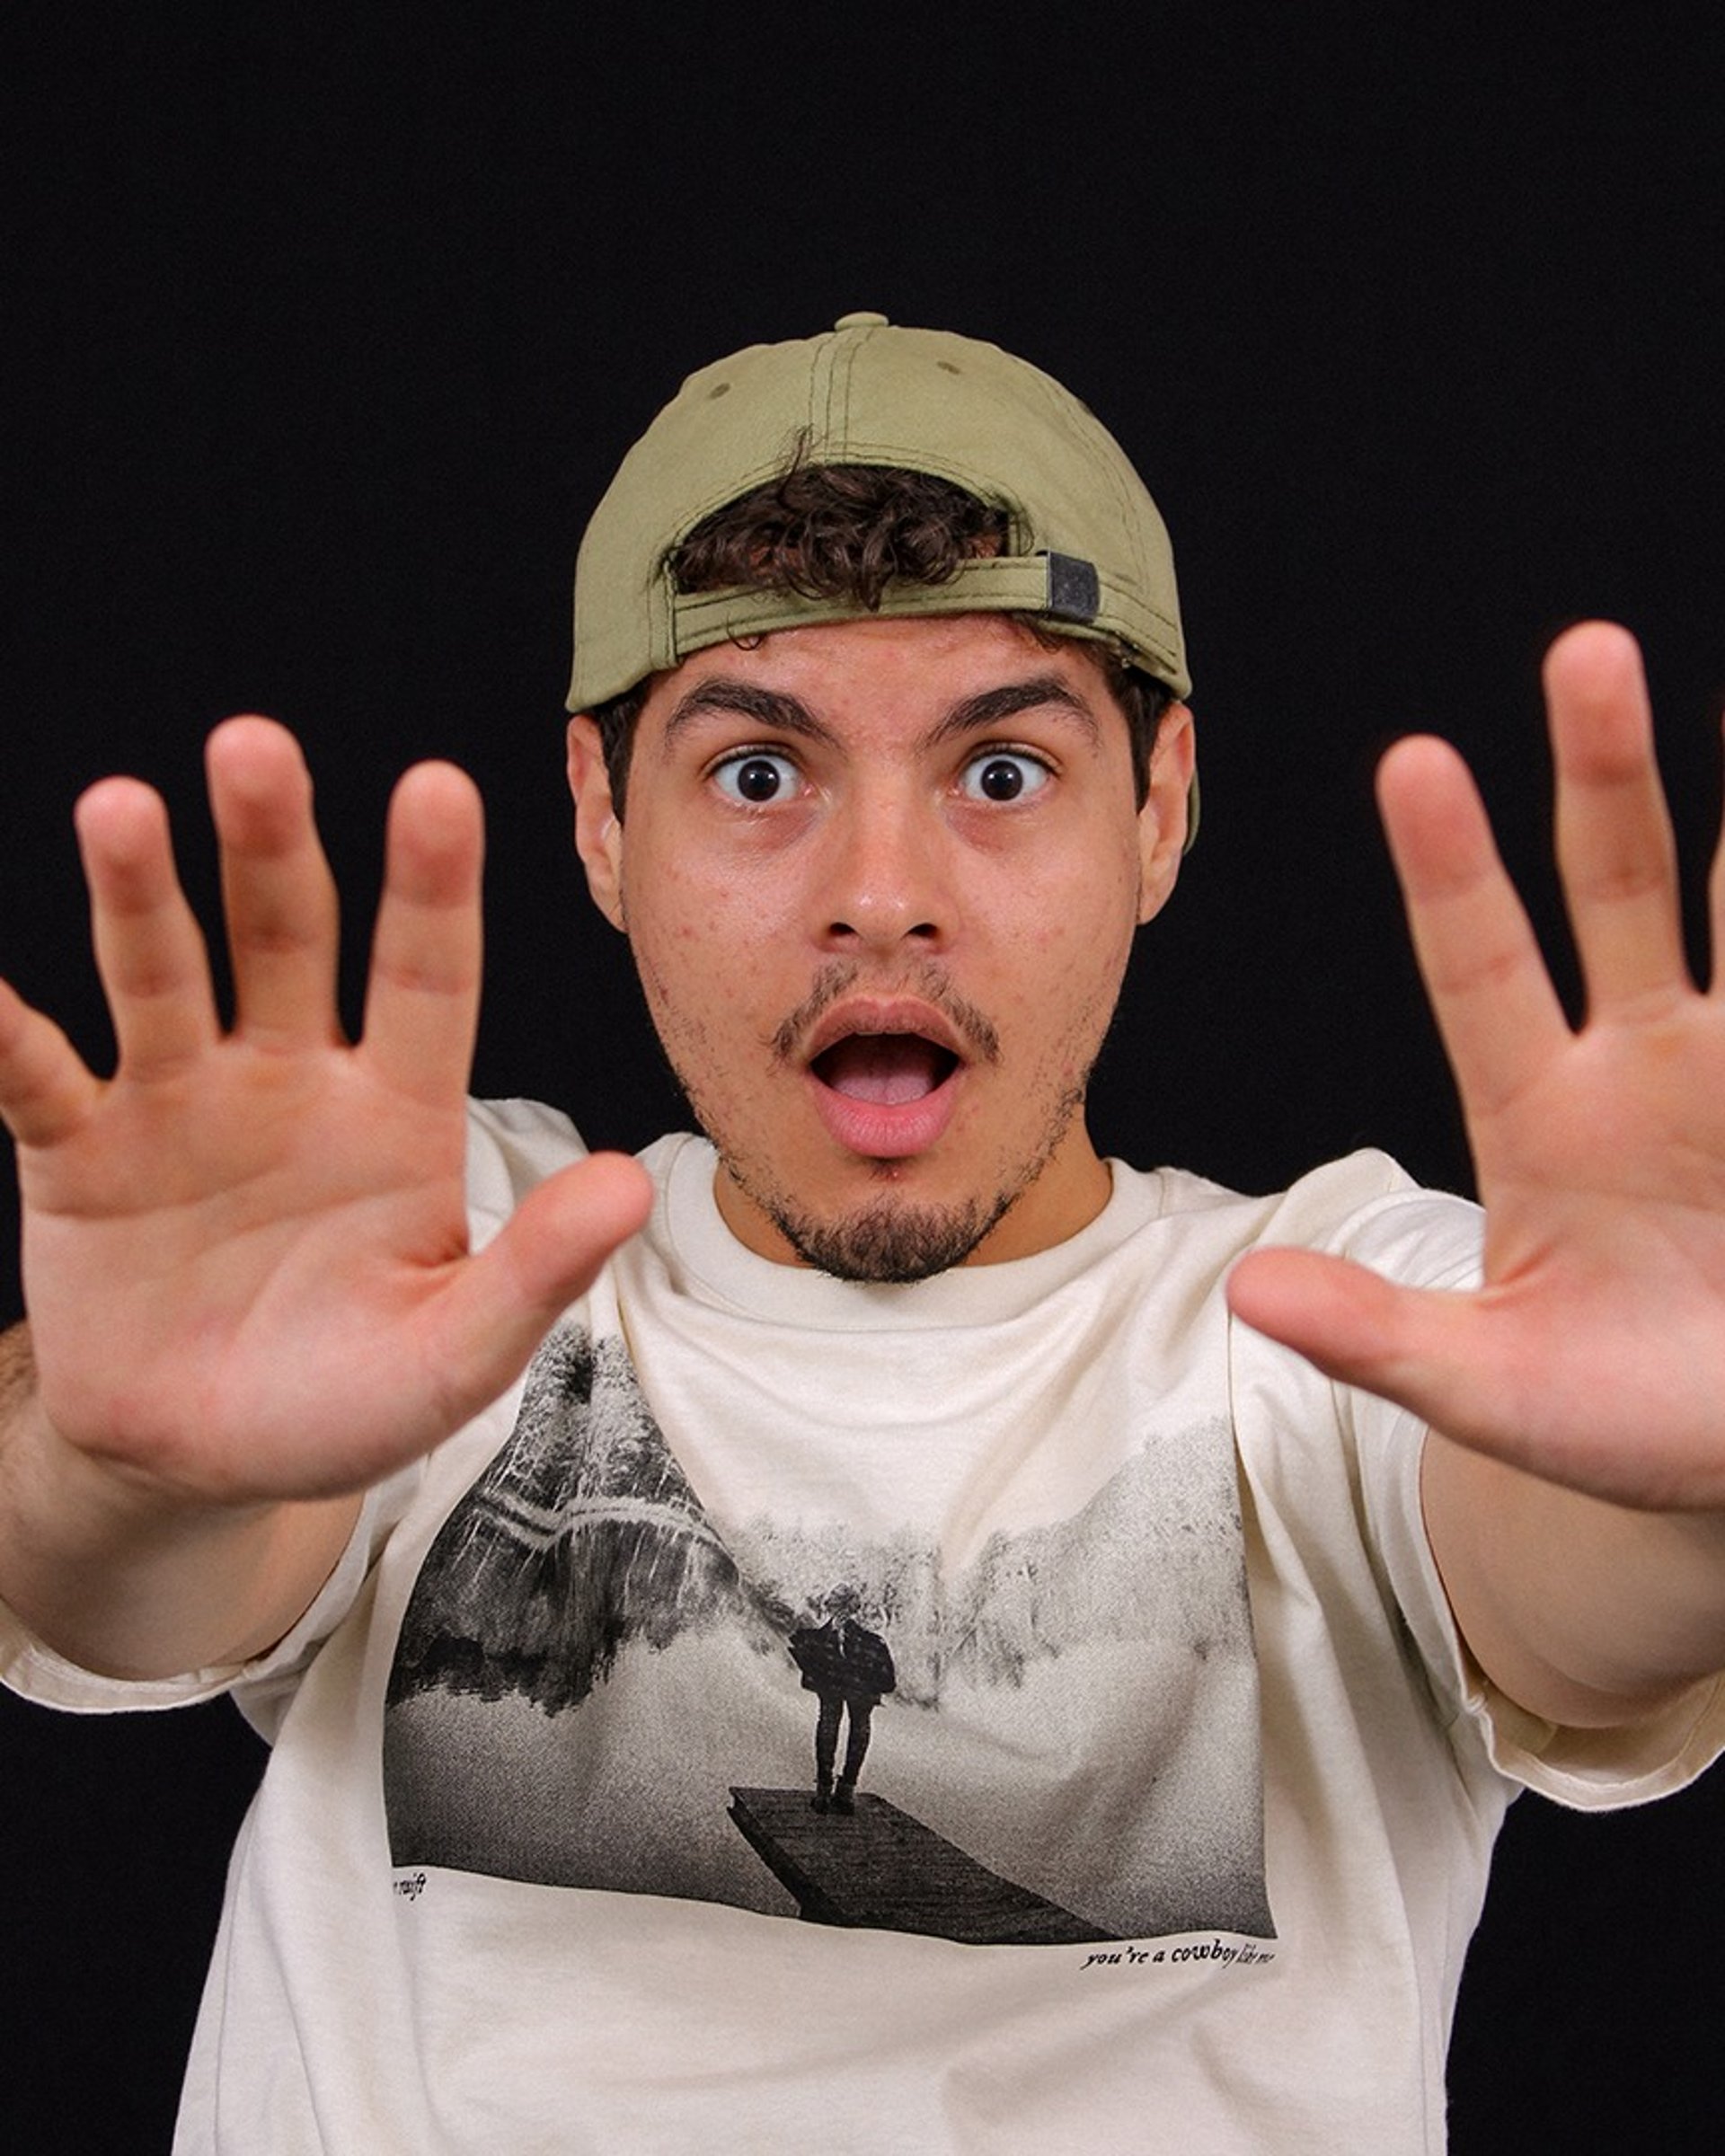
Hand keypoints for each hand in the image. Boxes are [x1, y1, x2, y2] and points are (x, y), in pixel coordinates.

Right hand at [0, 718, 651, 1505]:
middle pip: (284, 935)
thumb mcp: (454, 1355)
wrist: (205, 1462)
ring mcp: (179, 1104)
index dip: (431, 887)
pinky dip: (0, 1031)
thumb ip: (534, 1272)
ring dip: (138, 894)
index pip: (425, 976)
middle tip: (255, 746)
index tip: (438, 787)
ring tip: (119, 808)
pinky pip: (31, 1077)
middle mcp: (289, 1078)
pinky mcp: (78, 1153)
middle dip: (269, 843)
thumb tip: (629, 1191)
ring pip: (159, 975)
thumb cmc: (348, 1400)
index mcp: (397, 1110)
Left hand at [1228, 622, 1724, 1511]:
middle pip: (1620, 893)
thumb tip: (1246, 1295)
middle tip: (1584, 650)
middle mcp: (1645, 1069)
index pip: (1479, 969)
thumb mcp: (1491, 1392)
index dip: (1450, 873)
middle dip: (1606, 778)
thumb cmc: (1613, 1424)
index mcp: (1539, 1121)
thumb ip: (1378, 1341)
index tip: (1415, 762)